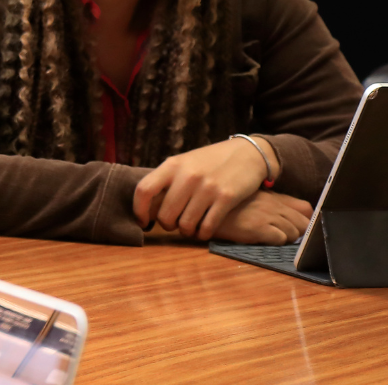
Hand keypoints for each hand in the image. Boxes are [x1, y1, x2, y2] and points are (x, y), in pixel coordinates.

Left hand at [133, 138, 275, 239]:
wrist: (248, 152)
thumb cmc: (211, 160)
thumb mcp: (185, 162)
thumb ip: (167, 179)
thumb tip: (147, 206)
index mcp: (172, 165)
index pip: (144, 190)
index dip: (139, 210)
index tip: (144, 221)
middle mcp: (188, 176)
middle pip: (164, 215)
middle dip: (167, 225)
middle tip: (174, 224)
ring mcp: (207, 188)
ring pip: (185, 225)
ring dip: (186, 231)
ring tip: (190, 228)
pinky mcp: (226, 198)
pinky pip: (207, 227)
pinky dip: (203, 234)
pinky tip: (204, 230)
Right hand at [213, 190, 312, 244]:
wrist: (203, 208)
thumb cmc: (226, 206)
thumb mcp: (251, 198)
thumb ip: (272, 202)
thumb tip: (291, 213)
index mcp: (273, 196)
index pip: (305, 208)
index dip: (307, 220)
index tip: (301, 227)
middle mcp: (273, 205)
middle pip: (304, 223)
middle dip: (299, 233)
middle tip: (287, 237)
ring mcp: (266, 216)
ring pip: (293, 233)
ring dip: (287, 239)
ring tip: (272, 238)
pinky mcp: (257, 228)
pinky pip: (280, 239)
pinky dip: (276, 242)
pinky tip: (263, 240)